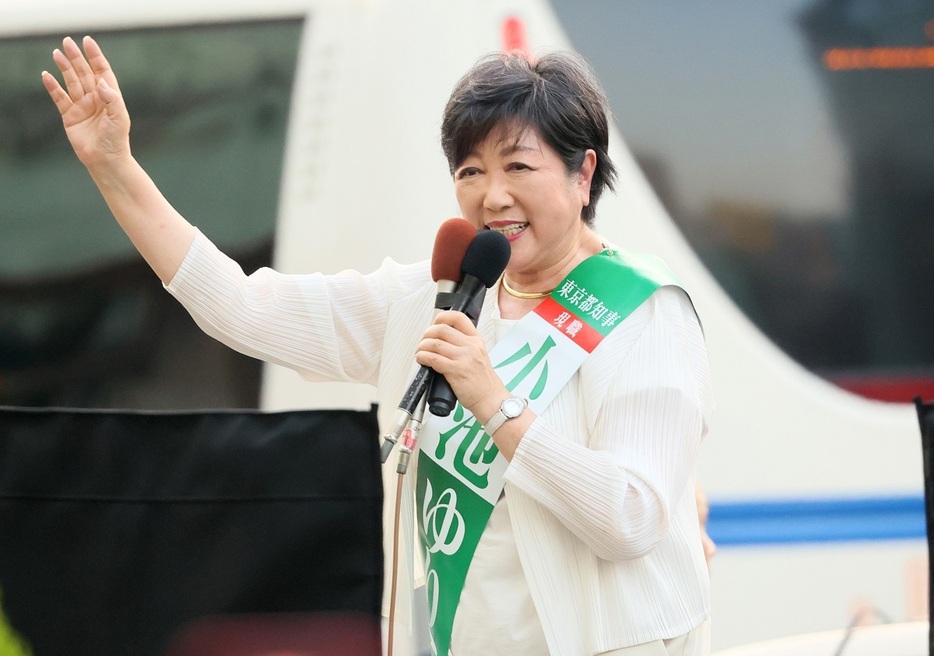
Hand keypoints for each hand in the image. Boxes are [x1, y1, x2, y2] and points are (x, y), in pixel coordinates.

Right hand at [42, 36, 130, 168]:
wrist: (105, 160)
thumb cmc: (116, 140)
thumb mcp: (119, 118)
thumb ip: (111, 98)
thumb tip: (100, 82)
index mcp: (110, 97)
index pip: (102, 72)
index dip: (95, 56)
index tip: (88, 42)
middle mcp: (95, 99)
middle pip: (85, 73)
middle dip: (77, 58)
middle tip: (67, 42)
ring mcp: (82, 107)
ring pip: (72, 82)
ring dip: (64, 68)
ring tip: (57, 54)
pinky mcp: (70, 116)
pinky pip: (59, 98)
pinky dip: (53, 87)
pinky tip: (46, 75)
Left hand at [415, 311, 506, 418]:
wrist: (490, 398)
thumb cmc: (483, 381)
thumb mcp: (479, 355)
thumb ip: (464, 345)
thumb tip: (441, 339)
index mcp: (476, 340)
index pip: (458, 318)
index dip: (442, 317)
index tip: (434, 323)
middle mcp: (470, 346)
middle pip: (442, 329)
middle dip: (427, 334)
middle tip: (423, 341)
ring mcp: (464, 358)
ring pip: (435, 343)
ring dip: (422, 346)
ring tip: (420, 351)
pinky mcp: (456, 371)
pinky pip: (433, 358)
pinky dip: (423, 357)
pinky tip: (421, 359)